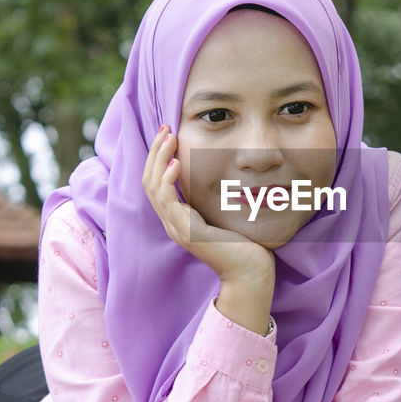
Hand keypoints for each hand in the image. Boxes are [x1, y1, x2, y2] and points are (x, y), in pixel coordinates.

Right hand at [143, 125, 274, 332]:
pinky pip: (168, 202)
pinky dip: (168, 180)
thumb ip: (215, 196)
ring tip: (169, 139)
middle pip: (148, 180)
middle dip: (155, 152)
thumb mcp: (225, 212)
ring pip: (153, 187)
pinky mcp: (186, 232)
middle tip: (164, 128)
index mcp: (179, 217)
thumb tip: (225, 170)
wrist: (251, 273)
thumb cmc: (245, 243)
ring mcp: (176, 228)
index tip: (168, 133)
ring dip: (159, 159)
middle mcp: (172, 222)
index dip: (158, 157)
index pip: (156, 182)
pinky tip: (177, 162)